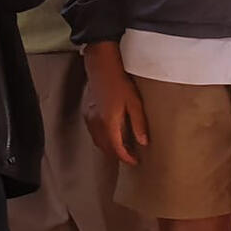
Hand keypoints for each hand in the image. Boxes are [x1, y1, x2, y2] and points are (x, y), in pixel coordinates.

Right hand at [81, 42, 147, 164]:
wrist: (101, 68)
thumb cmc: (120, 83)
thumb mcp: (135, 103)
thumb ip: (138, 124)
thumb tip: (144, 142)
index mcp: (109, 122)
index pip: (117, 148)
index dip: (126, 158)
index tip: (136, 162)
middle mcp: (96, 123)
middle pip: (105, 148)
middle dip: (118, 155)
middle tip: (131, 157)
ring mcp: (89, 118)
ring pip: (98, 141)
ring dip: (109, 148)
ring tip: (123, 149)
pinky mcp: (87, 113)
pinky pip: (94, 133)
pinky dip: (102, 139)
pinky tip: (111, 136)